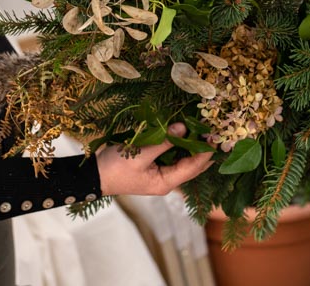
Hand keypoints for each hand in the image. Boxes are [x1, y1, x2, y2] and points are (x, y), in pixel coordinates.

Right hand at [97, 123, 214, 195]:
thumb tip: (183, 127)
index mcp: (165, 182)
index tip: (214, 136)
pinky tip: (186, 134)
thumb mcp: (139, 153)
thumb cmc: (115, 167)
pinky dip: (181, 146)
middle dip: (204, 151)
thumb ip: (163, 141)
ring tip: (204, 131)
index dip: (205, 152)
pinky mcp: (154, 167)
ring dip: (193, 147)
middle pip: (192, 167)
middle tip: (215, 132)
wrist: (94, 176)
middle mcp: (167, 181)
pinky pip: (174, 157)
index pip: (193, 167)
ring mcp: (161, 175)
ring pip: (184, 161)